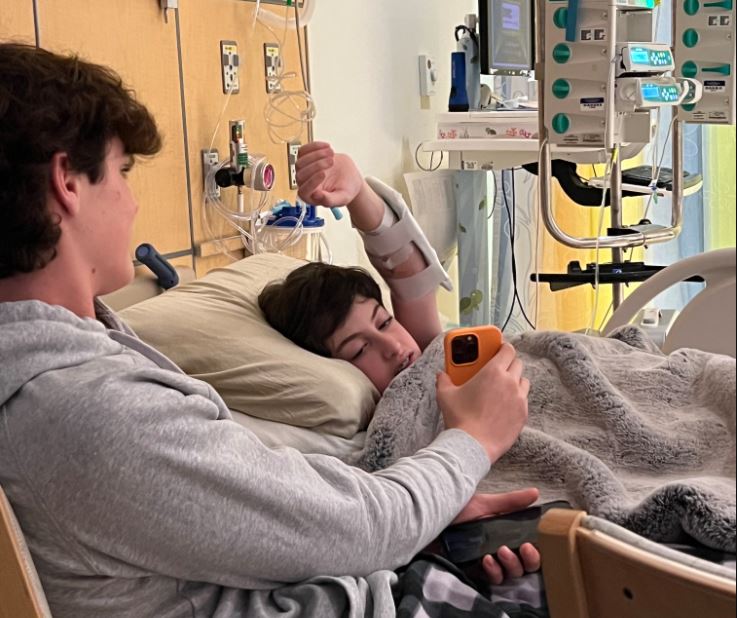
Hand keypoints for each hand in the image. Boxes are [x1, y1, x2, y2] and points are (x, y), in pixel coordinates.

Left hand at [295, 142, 363, 207]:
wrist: (349, 177)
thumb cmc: (345, 190)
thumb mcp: (342, 198)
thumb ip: (330, 200)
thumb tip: (316, 196)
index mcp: (310, 197)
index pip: (304, 191)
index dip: (312, 182)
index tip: (324, 174)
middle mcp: (303, 184)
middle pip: (301, 174)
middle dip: (317, 166)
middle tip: (332, 161)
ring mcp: (303, 170)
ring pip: (301, 161)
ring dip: (316, 155)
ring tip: (332, 153)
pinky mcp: (305, 159)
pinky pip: (303, 150)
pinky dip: (314, 146)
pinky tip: (327, 146)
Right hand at [436, 343, 528, 463]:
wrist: (473, 445)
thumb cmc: (460, 418)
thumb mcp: (446, 395)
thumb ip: (444, 381)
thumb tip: (441, 375)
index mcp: (493, 372)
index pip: (508, 350)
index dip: (504, 347)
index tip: (499, 348)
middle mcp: (510, 382)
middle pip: (517, 363)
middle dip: (509, 363)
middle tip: (498, 368)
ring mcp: (519, 399)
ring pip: (523, 382)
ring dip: (515, 380)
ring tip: (502, 387)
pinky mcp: (523, 415)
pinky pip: (523, 400)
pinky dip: (516, 399)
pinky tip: (504, 405)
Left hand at [453, 489, 540, 584]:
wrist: (431, 518)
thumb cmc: (457, 510)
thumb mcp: (485, 504)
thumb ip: (510, 502)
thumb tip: (535, 492)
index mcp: (506, 534)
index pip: (529, 549)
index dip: (536, 551)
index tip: (532, 543)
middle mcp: (500, 550)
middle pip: (524, 565)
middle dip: (528, 560)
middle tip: (524, 548)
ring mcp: (488, 563)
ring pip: (510, 574)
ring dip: (511, 564)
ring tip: (502, 550)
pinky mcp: (475, 571)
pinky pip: (491, 579)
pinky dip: (493, 571)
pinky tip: (487, 560)